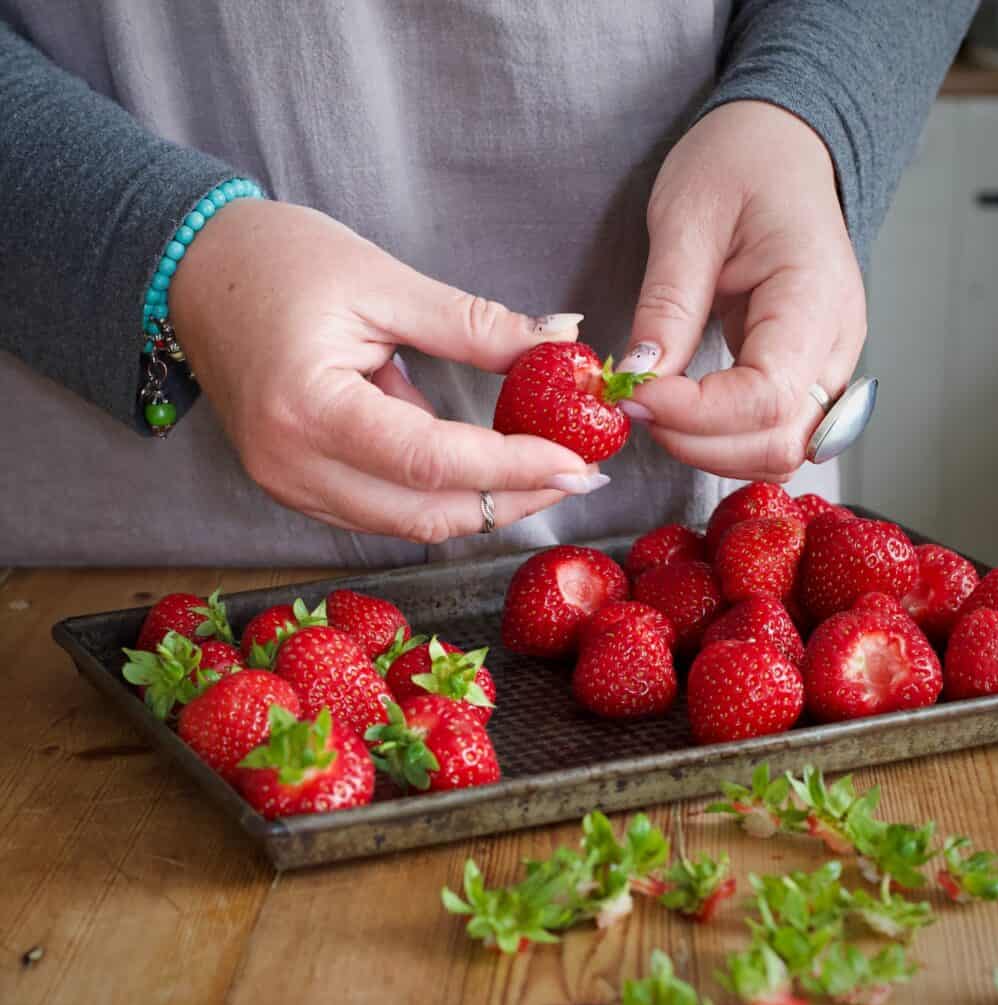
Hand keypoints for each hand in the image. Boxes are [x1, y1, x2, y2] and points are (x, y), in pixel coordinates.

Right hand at [169, 200, 602, 541]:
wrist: (192, 271)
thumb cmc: (277, 261)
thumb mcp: (383, 282)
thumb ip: (476, 325)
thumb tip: (561, 340)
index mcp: (308, 408)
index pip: (431, 462)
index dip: (512, 467)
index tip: (578, 462)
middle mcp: (291, 466)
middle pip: (423, 516)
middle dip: (509, 501)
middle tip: (576, 474)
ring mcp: (287, 485)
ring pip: (405, 524)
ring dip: (478, 504)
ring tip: (540, 469)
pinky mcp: (294, 484)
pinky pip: (380, 509)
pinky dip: (436, 495)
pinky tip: (480, 465)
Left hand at [618, 100, 866, 481]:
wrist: (779, 145)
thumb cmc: (739, 163)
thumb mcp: (686, 220)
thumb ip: (667, 306)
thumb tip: (639, 378)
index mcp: (814, 297)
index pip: (765, 397)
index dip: (694, 414)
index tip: (634, 394)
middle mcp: (835, 344)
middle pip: (780, 443)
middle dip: (698, 442)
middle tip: (637, 404)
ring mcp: (826, 364)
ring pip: (780, 452)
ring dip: (711, 450)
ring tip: (655, 407)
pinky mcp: (804, 374)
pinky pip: (772, 433)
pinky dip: (724, 440)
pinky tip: (682, 411)